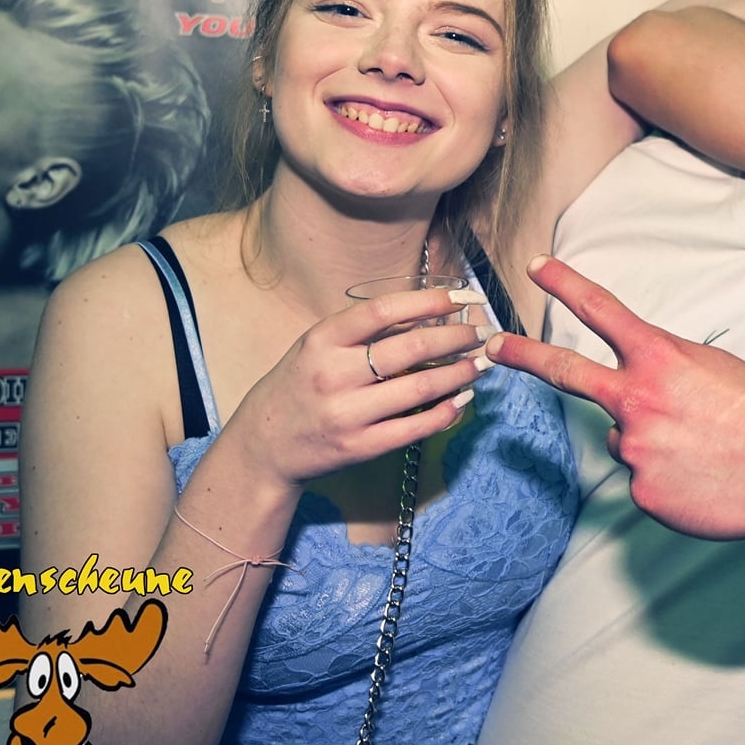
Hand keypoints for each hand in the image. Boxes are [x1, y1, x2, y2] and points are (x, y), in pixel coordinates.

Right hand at [228, 288, 487, 489]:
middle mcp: (333, 374)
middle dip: (457, 337)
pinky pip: (414, 428)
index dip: (430, 300)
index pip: (384, 311)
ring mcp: (347, 414)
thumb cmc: (299, 386)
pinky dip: (445, 412)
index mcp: (322, 341)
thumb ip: (361, 331)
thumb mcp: (316, 347)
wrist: (263, 445)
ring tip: (480, 363)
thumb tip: (426, 312)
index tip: (464, 297)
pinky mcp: (359, 447)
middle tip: (481, 333)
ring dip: (459, 373)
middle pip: (411, 347)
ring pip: (420, 387)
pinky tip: (462, 399)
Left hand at [487, 255, 744, 539]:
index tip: (536, 267)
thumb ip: (665, 382)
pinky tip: (707, 479)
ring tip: (706, 451)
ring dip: (655, 444)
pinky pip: (647, 483)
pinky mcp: (645, 492)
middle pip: (566, 371)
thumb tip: (638, 416)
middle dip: (524, 355)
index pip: (601, 311)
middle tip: (494, 346)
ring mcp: (636, 447)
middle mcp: (637, 399)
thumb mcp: (716, 372)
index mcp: (661, 357)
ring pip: (626, 441)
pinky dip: (672, 483)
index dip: (565, 284)